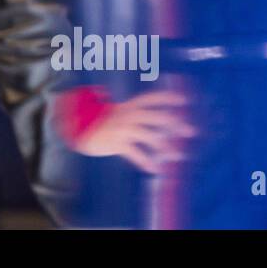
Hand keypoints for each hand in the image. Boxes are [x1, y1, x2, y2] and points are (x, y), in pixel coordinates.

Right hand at [72, 90, 194, 174]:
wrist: (75, 130)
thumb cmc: (94, 122)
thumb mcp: (109, 110)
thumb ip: (125, 109)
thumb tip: (135, 106)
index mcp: (127, 106)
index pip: (151, 98)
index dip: (167, 98)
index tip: (183, 100)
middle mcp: (127, 115)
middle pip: (157, 116)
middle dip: (176, 123)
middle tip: (191, 131)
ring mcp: (122, 129)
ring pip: (150, 136)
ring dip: (166, 146)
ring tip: (177, 155)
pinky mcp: (116, 143)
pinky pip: (136, 154)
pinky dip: (146, 162)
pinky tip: (155, 169)